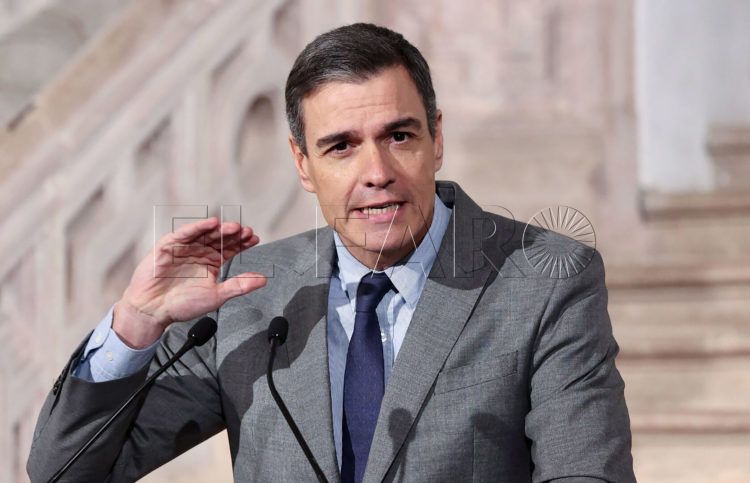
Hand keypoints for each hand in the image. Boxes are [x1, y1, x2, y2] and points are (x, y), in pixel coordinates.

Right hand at [113, 217, 266, 347]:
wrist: (153, 310)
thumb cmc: (181, 304)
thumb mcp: (216, 296)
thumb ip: (239, 286)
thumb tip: (263, 279)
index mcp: (211, 262)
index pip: (231, 248)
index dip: (243, 243)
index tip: (255, 238)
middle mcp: (199, 252)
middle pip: (220, 238)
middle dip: (234, 234)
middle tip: (246, 231)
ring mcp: (184, 247)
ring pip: (205, 234)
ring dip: (219, 229)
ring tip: (233, 228)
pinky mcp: (169, 246)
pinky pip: (184, 234)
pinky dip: (197, 228)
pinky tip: (211, 224)